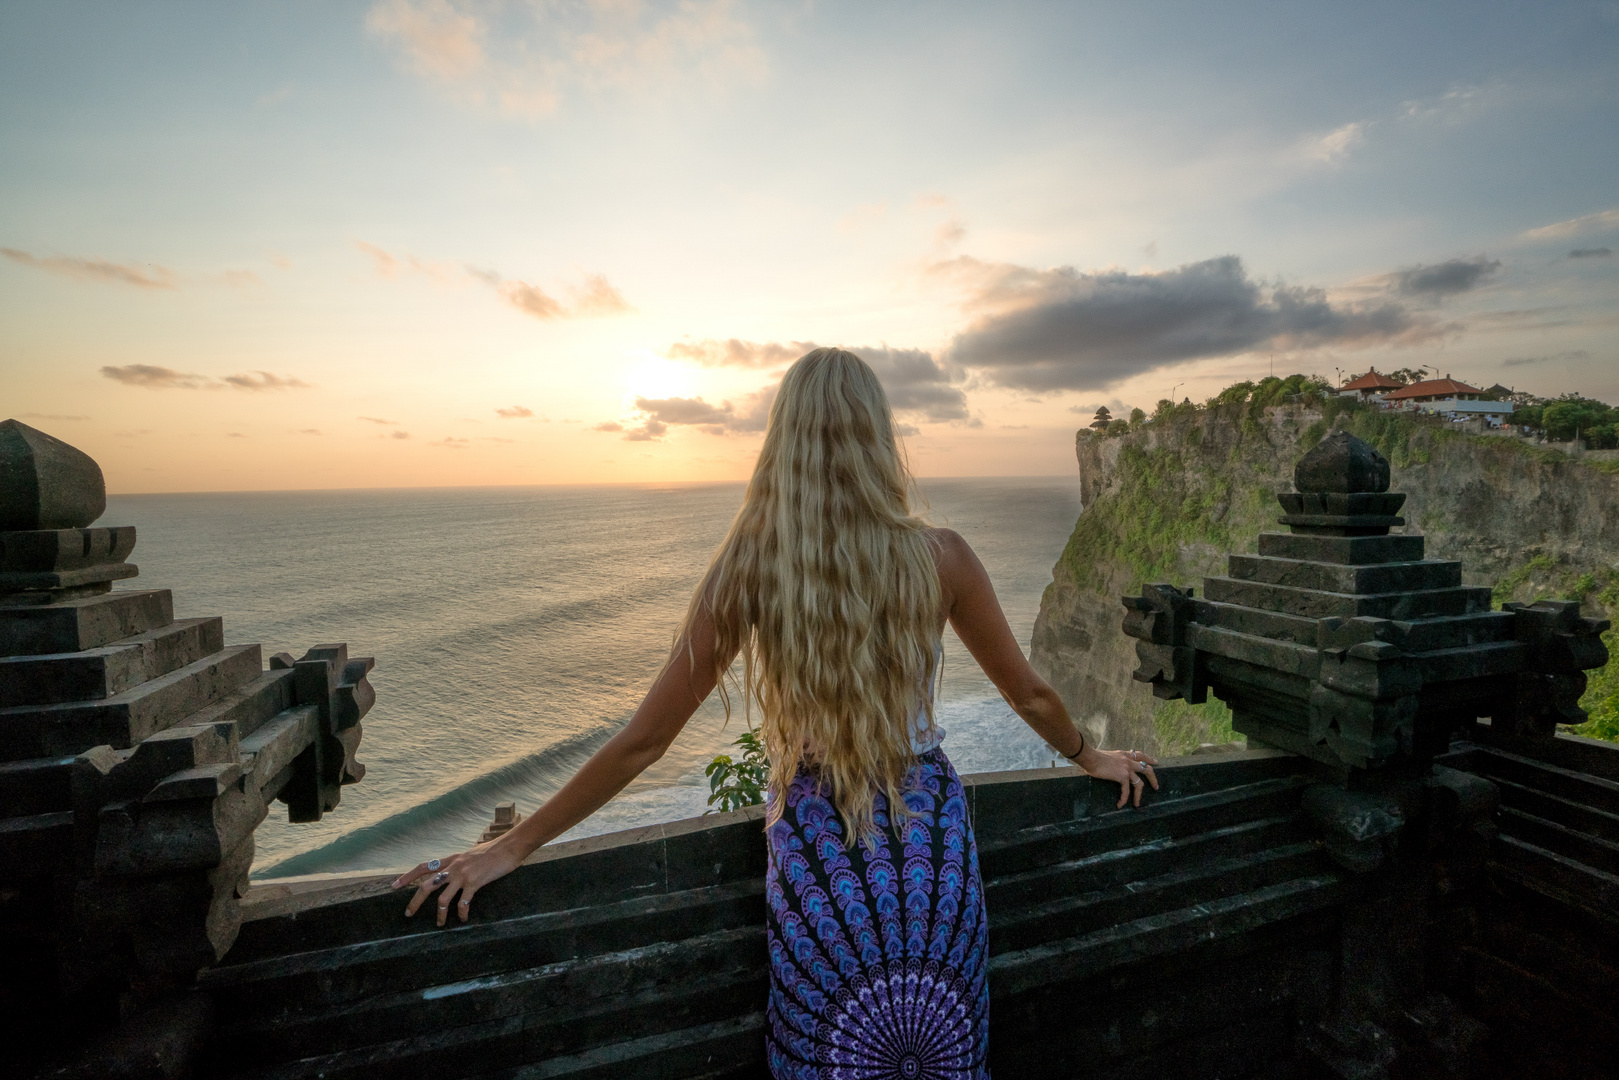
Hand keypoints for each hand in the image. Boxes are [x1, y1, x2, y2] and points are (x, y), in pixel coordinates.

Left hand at [392, 839, 522, 925]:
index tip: (394, 886)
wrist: (508, 847)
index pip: (424, 866)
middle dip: (415, 902)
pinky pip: (463, 902)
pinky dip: (461, 913)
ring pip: (442, 898)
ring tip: (440, 924)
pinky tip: (463, 918)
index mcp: (451, 859)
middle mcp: (453, 867)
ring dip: (439, 914)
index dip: (408, 876)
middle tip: (408, 914)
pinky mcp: (475, 882)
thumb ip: (459, 863)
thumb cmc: (493, 851)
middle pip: (426, 885)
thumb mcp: (470, 855)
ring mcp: (463, 875)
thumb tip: (452, 872)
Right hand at [1080, 746, 1158, 808]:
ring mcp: (1127, 769)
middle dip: (1153, 778)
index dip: (1149, 759)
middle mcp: (1128, 761)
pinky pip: (1126, 790)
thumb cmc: (1093, 756)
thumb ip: (1112, 760)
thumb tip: (1106, 764)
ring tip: (1138, 804)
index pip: (1140, 755)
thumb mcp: (1107, 755)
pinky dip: (1124, 799)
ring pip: (1139, 783)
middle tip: (1156, 786)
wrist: (1091, 757)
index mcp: (1124, 754)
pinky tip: (1119, 804)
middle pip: (1147, 768)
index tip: (1155, 762)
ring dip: (1139, 795)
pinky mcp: (1122, 776)